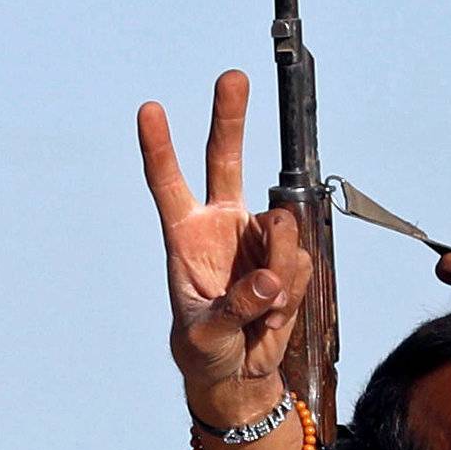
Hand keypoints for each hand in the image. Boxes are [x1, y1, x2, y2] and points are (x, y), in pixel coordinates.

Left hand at [139, 71, 312, 428]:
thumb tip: (270, 280)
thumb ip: (235, 306)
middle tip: (232, 77)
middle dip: (230, 117)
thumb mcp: (206, 336)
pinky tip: (273, 314)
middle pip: (226, 159)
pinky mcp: (288, 258)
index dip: (159, 148)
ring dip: (280, 270)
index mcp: (185, 236)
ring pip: (282, 229)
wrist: (238, 372)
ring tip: (262, 311)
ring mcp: (258, 238)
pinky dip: (292, 293)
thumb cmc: (205, 350)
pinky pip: (302, 263)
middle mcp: (222, 224)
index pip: (169, 185)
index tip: (148, 110)